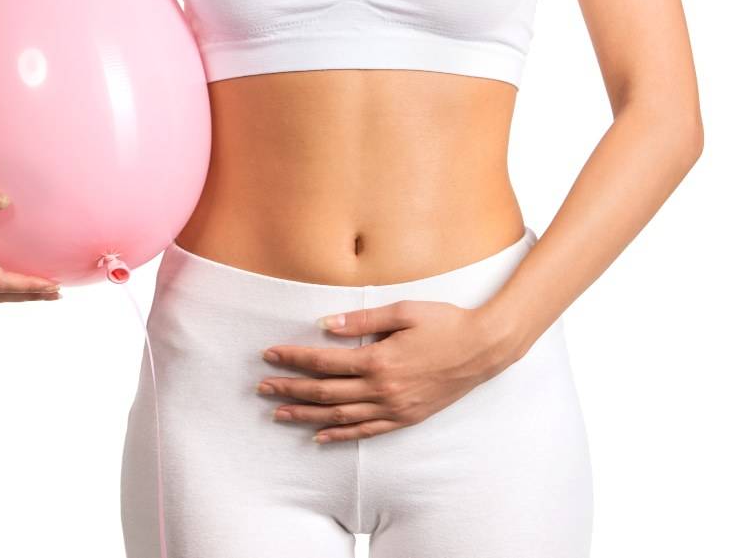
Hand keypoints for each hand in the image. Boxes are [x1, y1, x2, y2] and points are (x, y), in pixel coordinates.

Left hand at [257, 299, 520, 442]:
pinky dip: (340, 434)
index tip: (270, 355)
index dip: (293, 358)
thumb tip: (324, 325)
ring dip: (306, 415)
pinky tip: (319, 435)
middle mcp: (383, 389)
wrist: (484, 348)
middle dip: (290, 388)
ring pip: (340, 416)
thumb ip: (362, 322)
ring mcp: (395, 408)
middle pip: (325, 392)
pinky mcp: (406, 418)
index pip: (323, 362)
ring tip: (279, 413)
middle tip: (262, 387)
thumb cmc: (444, 322)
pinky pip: (366, 431)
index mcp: (379, 360)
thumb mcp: (403, 311)